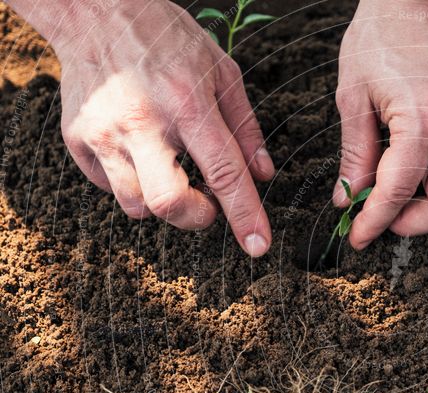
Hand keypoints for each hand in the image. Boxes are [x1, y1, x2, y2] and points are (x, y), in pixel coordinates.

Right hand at [13, 0, 273, 255]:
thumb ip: (245, 127)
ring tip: (168, 166)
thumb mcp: (222, 71)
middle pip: (170, 204)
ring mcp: (104, 132)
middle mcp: (143, 121)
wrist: (95, 10)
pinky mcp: (77, 139)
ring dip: (163, 201)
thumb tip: (263, 175)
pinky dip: (132, 183)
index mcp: (189, 103)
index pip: (225, 172)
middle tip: (206, 203)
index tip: (258, 247)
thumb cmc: (169, 40)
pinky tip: (138, 151)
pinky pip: (110, 188)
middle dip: (197, 217)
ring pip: (137, 205)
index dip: (244, 215)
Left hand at [334, 0, 427, 249]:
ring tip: (411, 199)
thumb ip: (354, 154)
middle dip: (412, 225)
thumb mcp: (353, 95)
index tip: (360, 237)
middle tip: (384, 219)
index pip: (398, 192)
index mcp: (421, 118)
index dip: (374, 222)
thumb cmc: (381, 34)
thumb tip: (348, 198)